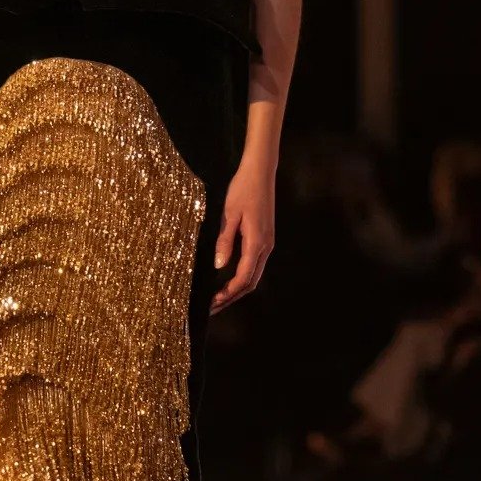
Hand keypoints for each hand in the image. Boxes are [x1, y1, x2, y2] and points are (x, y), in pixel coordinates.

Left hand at [210, 157, 274, 312]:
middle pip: (251, 282)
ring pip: (254, 275)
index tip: (213, 302)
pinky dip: (243, 277)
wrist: (260, 172)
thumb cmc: (243, 190)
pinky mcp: (265, 238)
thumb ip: (225, 241)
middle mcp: (266, 246)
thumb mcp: (229, 215)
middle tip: (213, 308)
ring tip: (219, 299)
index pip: (243, 277)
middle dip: (232, 297)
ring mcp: (267, 243)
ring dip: (238, 289)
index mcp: (257, 243)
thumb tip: (219, 266)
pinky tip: (230, 280)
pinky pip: (255, 265)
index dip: (228, 293)